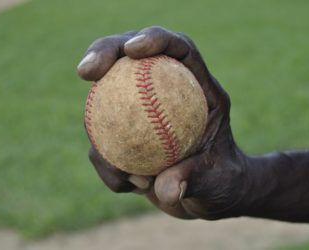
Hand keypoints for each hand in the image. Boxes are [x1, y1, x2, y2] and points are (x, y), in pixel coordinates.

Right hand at [77, 26, 248, 219]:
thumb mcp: (217, 180)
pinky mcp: (126, 132)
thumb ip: (192, 179)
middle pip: (132, 58)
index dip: (156, 39)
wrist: (212, 191)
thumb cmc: (222, 179)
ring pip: (106, 99)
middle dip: (105, 52)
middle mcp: (167, 92)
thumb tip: (166, 191)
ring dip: (102, 134)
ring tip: (131, 178)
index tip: (131, 49)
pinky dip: (109, 166)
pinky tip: (128, 186)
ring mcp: (143, 110)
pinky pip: (103, 140)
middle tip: (85, 71)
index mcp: (199, 90)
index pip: (179, 50)